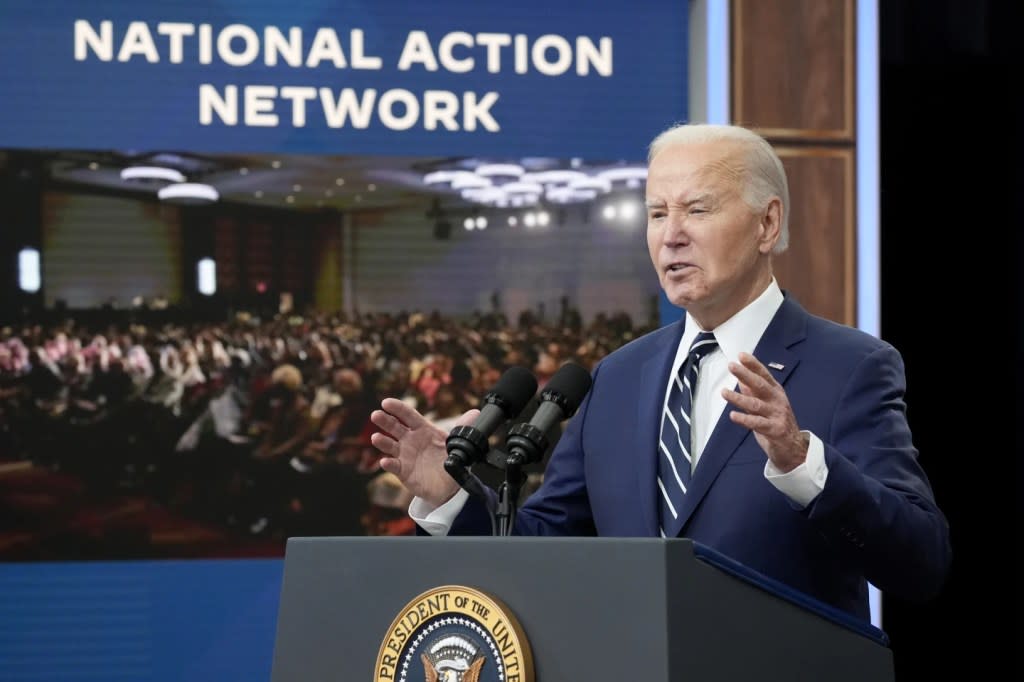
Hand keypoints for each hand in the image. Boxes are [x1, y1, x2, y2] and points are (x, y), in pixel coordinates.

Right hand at [369, 398, 479, 507]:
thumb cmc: (448, 460)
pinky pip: (394, 466)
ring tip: (376, 438)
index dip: (398, 408)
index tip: (387, 402)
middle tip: (375, 415)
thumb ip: (462, 428)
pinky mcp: (403, 471)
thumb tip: (475, 413)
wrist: (449, 486)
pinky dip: (389, 464)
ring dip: (382, 442)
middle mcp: (411, 440)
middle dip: (384, 421)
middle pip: (395, 428)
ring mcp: (405, 455)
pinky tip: (386, 462)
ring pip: (390, 446)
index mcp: (423, 430)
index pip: (409, 415)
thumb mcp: (457, 443)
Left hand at [722, 352, 808, 471]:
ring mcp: (777, 415)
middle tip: (732, 366)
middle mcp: (778, 401)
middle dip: (746, 374)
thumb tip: (741, 378)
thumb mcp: (766, 404)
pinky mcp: (775, 430)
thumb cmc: (776, 423)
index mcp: (776, 392)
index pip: (764, 375)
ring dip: (739, 397)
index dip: (753, 365)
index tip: (741, 355)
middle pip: (760, 385)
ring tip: (724, 392)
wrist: (793, 448)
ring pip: (756, 404)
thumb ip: (754, 392)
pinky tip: (733, 415)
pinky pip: (757, 423)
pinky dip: (744, 419)